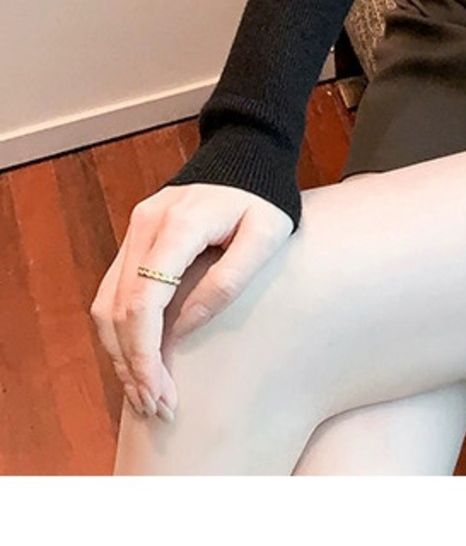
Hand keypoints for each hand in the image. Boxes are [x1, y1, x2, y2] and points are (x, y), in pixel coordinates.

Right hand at [89, 183, 291, 421]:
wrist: (250, 151)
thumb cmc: (266, 197)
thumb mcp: (268, 234)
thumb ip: (230, 279)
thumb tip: (185, 327)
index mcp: (178, 225)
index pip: (143, 303)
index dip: (145, 355)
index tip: (162, 393)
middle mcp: (146, 225)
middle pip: (116, 310)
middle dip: (131, 364)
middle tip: (156, 406)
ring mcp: (136, 229)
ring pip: (107, 303)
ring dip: (121, 353)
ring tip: (147, 393)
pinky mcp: (137, 236)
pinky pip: (115, 290)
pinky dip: (121, 330)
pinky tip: (140, 359)